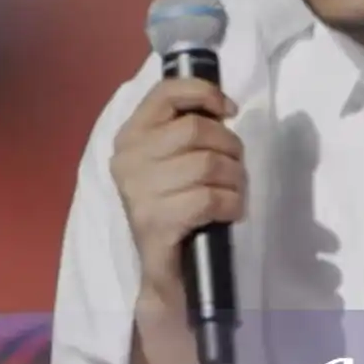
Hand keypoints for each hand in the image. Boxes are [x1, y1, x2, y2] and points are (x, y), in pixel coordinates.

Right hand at [110, 77, 244, 309]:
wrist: (167, 271)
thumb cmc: (178, 206)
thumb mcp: (176, 159)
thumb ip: (188, 128)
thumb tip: (223, 105)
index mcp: (131, 136)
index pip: (166, 92)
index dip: (205, 93)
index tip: (229, 110)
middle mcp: (128, 159)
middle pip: (197, 129)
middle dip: (230, 146)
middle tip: (234, 168)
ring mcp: (138, 191)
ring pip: (209, 163)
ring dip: (235, 178)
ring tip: (233, 192)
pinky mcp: (155, 221)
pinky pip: (210, 198)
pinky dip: (232, 204)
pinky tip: (229, 212)